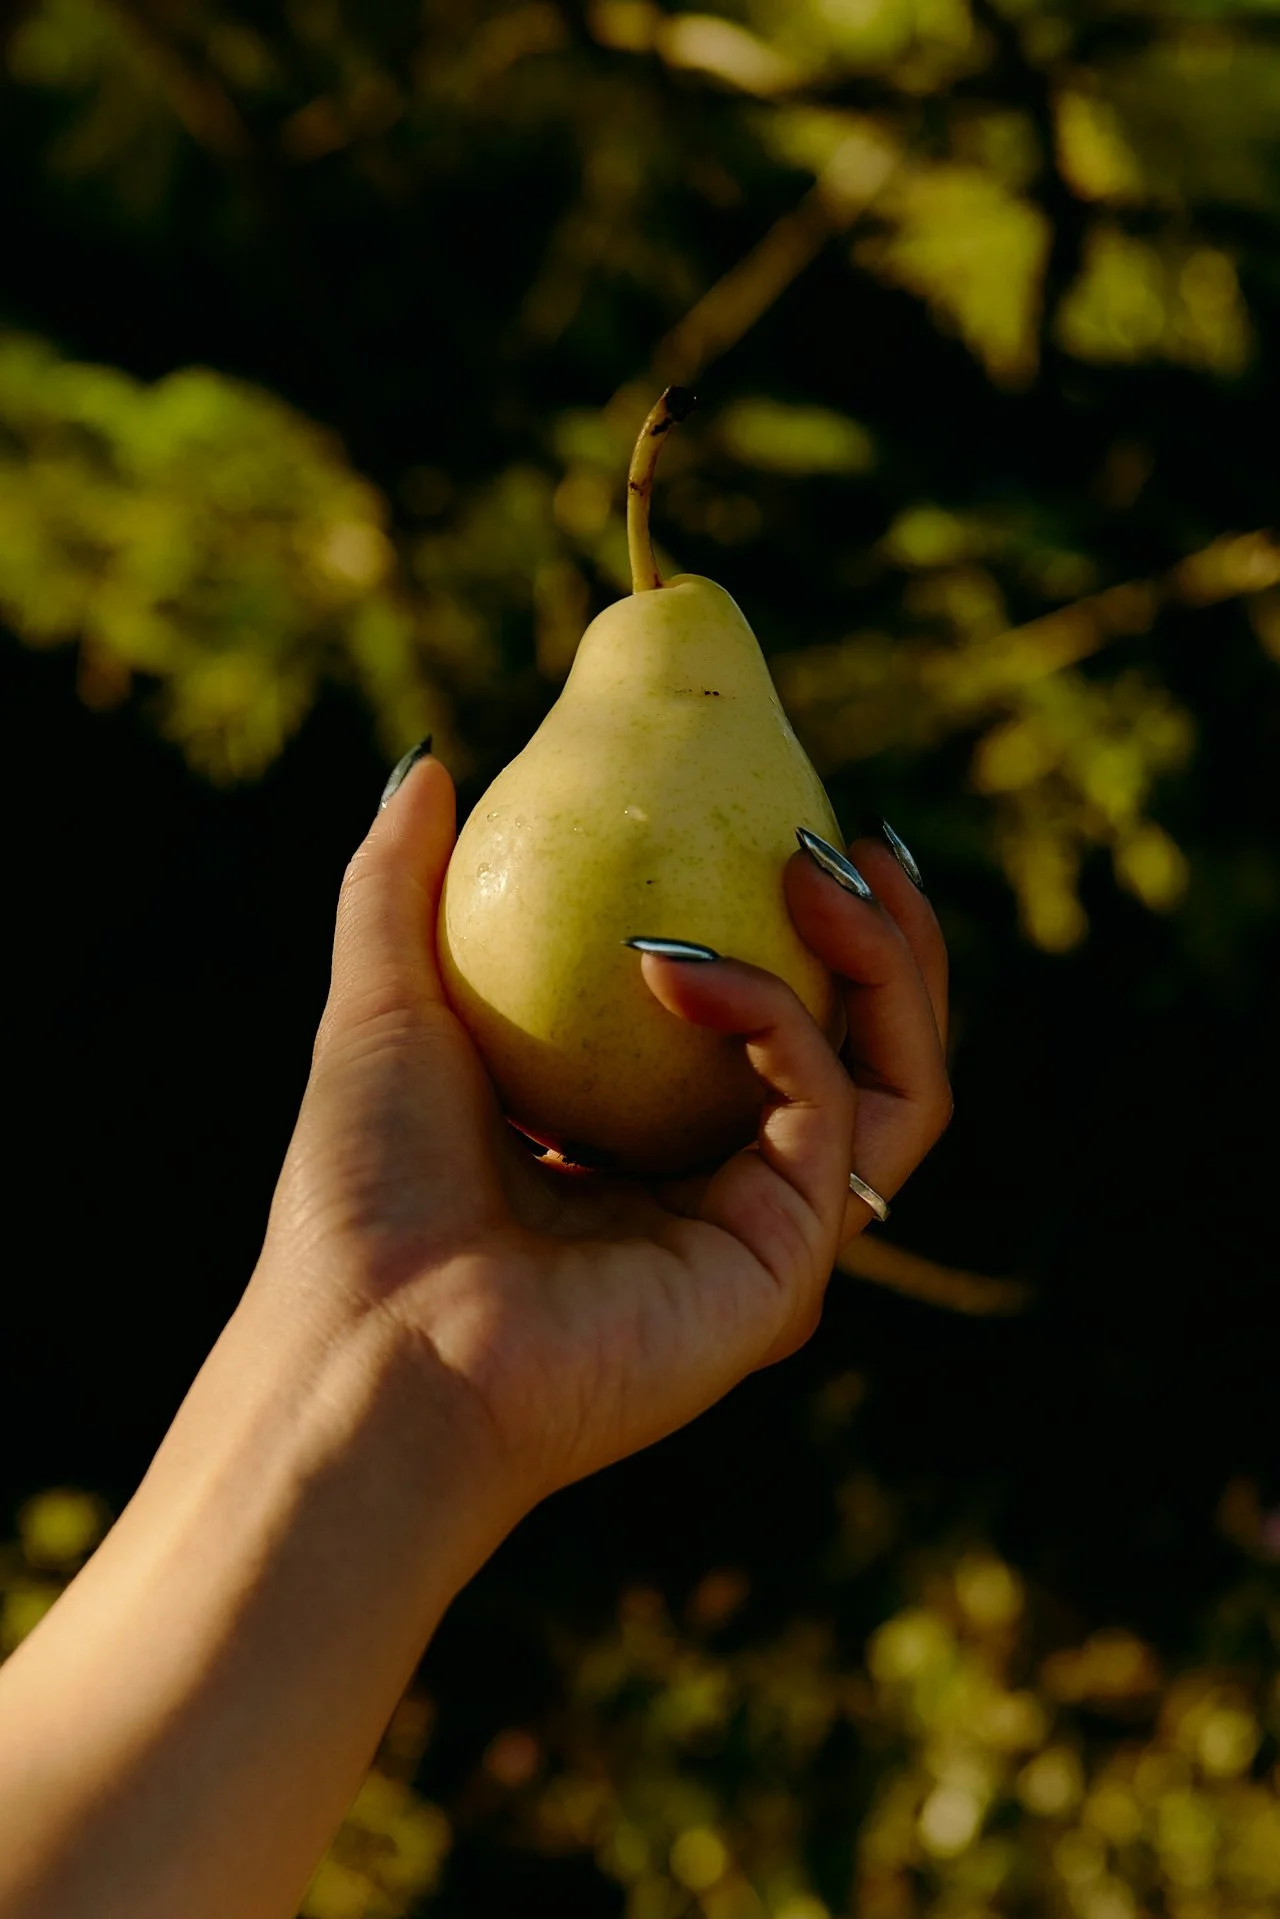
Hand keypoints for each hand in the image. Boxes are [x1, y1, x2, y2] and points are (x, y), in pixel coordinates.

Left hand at [258, 752, 951, 1517]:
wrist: (366, 1346)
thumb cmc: (359, 1197)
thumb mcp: (382, 1005)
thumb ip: (398, 885)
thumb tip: (428, 765)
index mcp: (649, 1144)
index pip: (778, 1024)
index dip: (810, 929)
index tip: (793, 825)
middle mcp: (724, 1190)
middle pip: (872, 1053)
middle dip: (893, 942)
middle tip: (855, 842)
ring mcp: (765, 1236)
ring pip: (902, 1086)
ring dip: (889, 964)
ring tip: (822, 867)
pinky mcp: (785, 1271)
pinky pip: (830, 1110)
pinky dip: (774, 1014)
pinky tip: (673, 965)